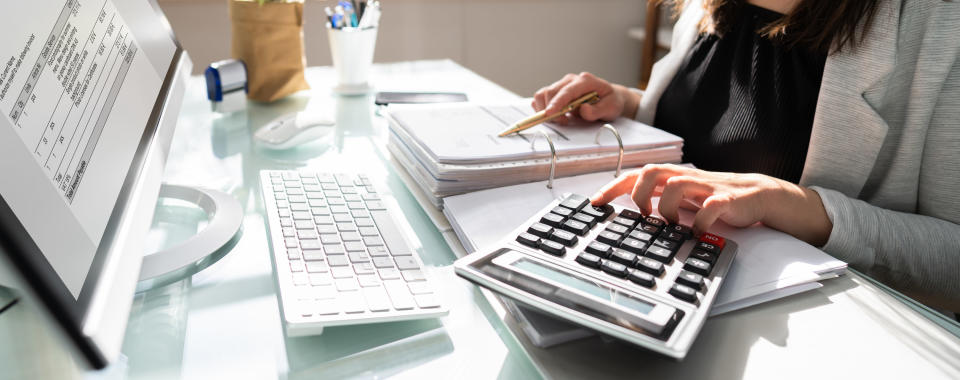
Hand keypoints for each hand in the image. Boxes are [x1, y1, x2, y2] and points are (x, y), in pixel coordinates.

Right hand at [532, 72, 639, 123]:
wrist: (610, 98)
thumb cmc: (611, 101)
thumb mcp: (611, 108)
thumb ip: (597, 110)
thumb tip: (583, 110)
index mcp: (585, 81)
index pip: (566, 91)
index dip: (556, 102)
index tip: (549, 114)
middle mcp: (571, 80)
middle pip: (551, 92)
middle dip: (551, 110)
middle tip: (563, 121)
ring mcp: (563, 84)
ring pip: (543, 94)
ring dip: (546, 109)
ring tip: (561, 119)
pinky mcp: (557, 91)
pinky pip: (542, 97)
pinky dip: (543, 108)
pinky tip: (556, 114)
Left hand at [589, 164, 832, 245]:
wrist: (758, 195)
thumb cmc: (714, 198)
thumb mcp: (681, 198)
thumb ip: (658, 200)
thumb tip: (628, 212)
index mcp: (673, 178)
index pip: (636, 174)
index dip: (614, 186)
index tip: (595, 202)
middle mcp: (686, 178)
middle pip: (652, 171)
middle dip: (639, 192)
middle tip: (641, 214)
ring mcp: (706, 186)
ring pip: (677, 184)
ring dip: (667, 207)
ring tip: (669, 225)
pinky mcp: (727, 199)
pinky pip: (711, 206)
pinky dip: (700, 220)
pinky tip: (696, 232)